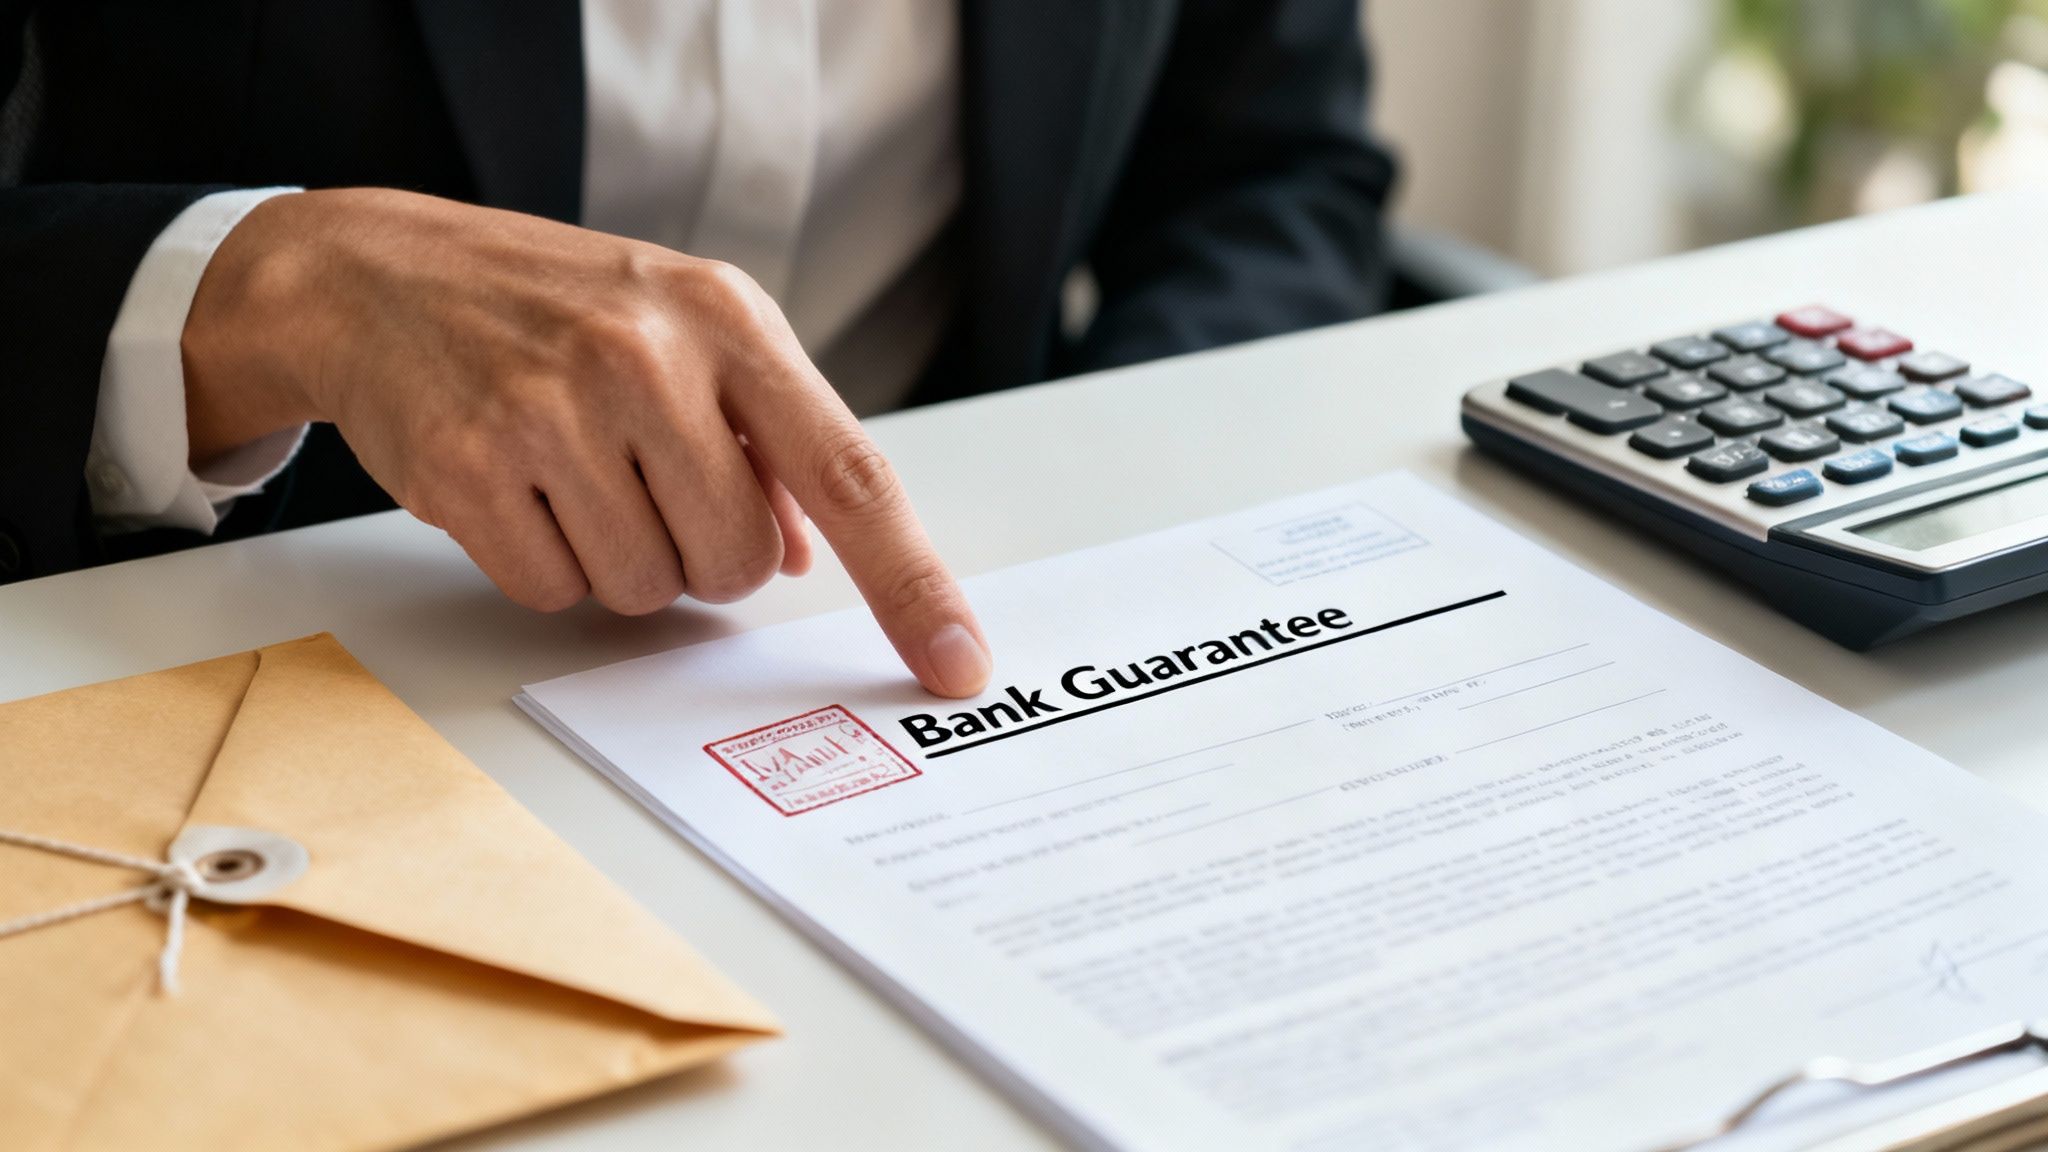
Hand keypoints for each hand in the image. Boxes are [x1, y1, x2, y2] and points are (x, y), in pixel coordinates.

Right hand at [181, 188, 991, 697]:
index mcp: (729, 319)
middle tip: (642, 479)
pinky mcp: (471, 467)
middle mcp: (649, 357)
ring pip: (648, 590)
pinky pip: (554, 592)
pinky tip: (514, 483)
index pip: (851, 475)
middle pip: (740, 564)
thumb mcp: (681, 329)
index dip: (912, 583)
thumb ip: (766, 439)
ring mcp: (554, 410)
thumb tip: (816, 555)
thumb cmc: (553, 306)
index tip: (958, 663)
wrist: (375, 272)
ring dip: (618, 558)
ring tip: (570, 469)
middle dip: (701, 552)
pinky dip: (542, 561)